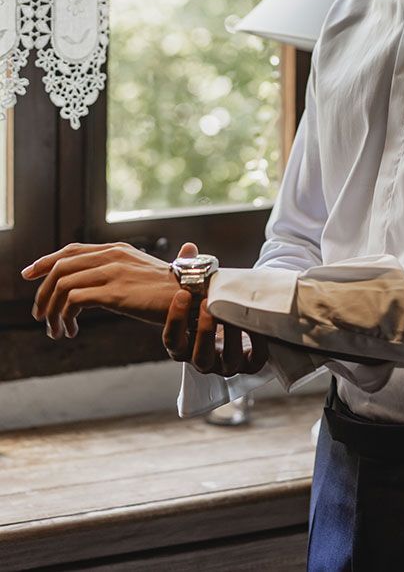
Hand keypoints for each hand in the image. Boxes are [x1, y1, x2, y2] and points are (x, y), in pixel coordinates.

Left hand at [20, 240, 182, 337]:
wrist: (196, 295)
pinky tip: (70, 331)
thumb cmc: (176, 290)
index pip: (72, 250)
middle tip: (39, 314)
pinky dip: (64, 318)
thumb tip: (112, 279)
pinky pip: (73, 302)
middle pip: (60, 266)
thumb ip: (126, 271)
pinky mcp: (115, 292)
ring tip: (55, 330)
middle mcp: (113, 255)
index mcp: (119, 249)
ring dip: (52, 311)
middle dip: (42, 291)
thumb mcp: (147, 274)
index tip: (30, 275)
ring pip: (62, 285)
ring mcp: (113, 272)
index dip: (46, 261)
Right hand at [162, 246, 267, 376]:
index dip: (175, 319)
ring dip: (231, 337)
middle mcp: (202, 358)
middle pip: (199, 356)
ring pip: (227, 362)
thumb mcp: (198, 287)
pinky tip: (258, 325)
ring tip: (233, 314)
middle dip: (204, 330)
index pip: (172, 340)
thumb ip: (190, 269)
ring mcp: (225, 363)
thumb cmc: (209, 300)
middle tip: (207, 304)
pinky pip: (255, 360)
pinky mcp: (248, 362)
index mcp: (183, 343)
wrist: (234, 313)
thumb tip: (188, 249)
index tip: (182, 294)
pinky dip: (258, 345)